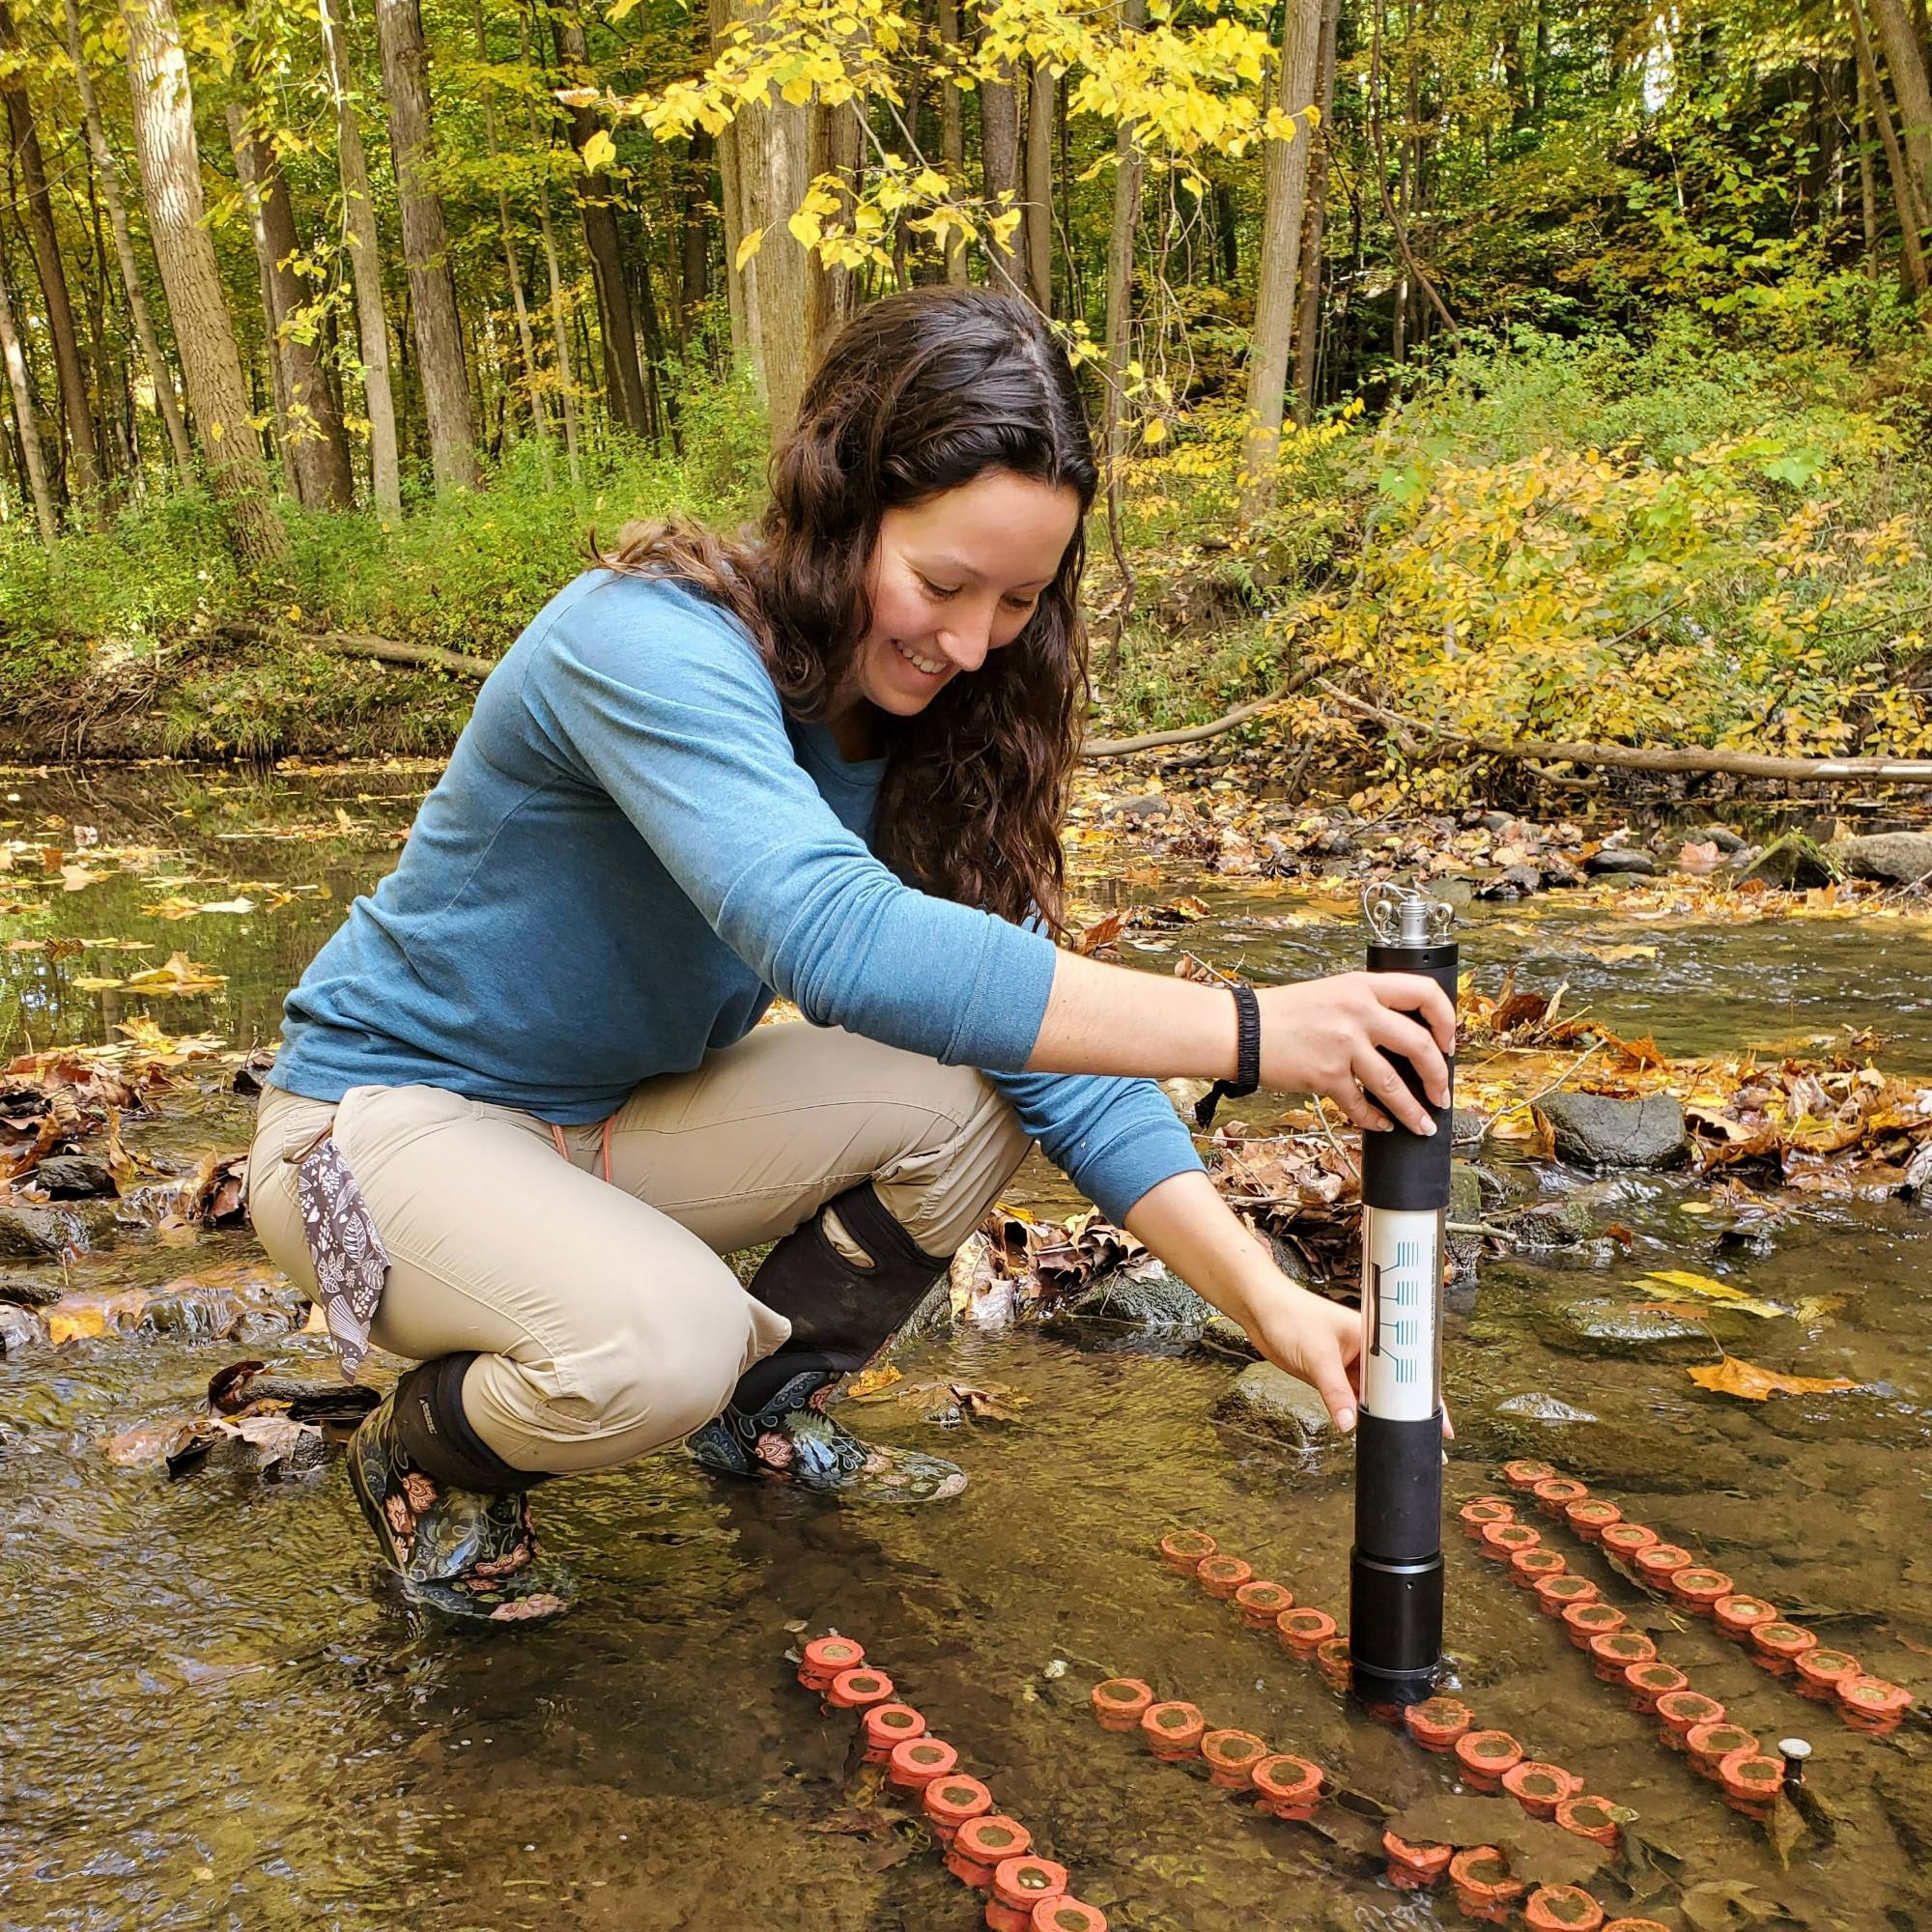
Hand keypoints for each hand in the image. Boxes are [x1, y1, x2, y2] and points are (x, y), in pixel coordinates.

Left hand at [1235, 1274, 1455, 1439]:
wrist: (1260, 1311)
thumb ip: (1335, 1392)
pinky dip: (1357, 1413)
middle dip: (1405, 1411)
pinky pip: (1352, 1399)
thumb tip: (1350, 1425)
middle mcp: (1368, 1350)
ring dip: (1380, 1414)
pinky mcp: (1333, 1374)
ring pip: (1372, 1396)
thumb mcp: (1317, 1356)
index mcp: (1374, 1335)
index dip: (1425, 1396)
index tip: (1439, 1421)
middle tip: (1422, 1437)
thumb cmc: (1290, 1315)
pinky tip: (1365, 1429)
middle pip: (1394, 1386)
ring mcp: (1351, 1363)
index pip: (1409, 1367)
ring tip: (1396, 1437)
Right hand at [1254, 971, 1453, 1134]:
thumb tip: (1406, 1038)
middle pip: (1420, 1045)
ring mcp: (1343, 1044)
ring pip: (1395, 1085)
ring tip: (1422, 1124)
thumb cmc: (1283, 1014)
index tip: (1448, 1043)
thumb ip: (1368, 1006)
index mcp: (1363, 986)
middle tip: (1442, 1094)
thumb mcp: (1332, 993)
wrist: (1241, 1030)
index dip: (1447, 1020)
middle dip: (1439, 1077)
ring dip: (1414, 1110)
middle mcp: (1358, 1012)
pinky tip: (1380, 1124)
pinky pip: (1362, 1105)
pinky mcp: (1327, 1075)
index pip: (1425, 993)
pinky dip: (1374, 1119)